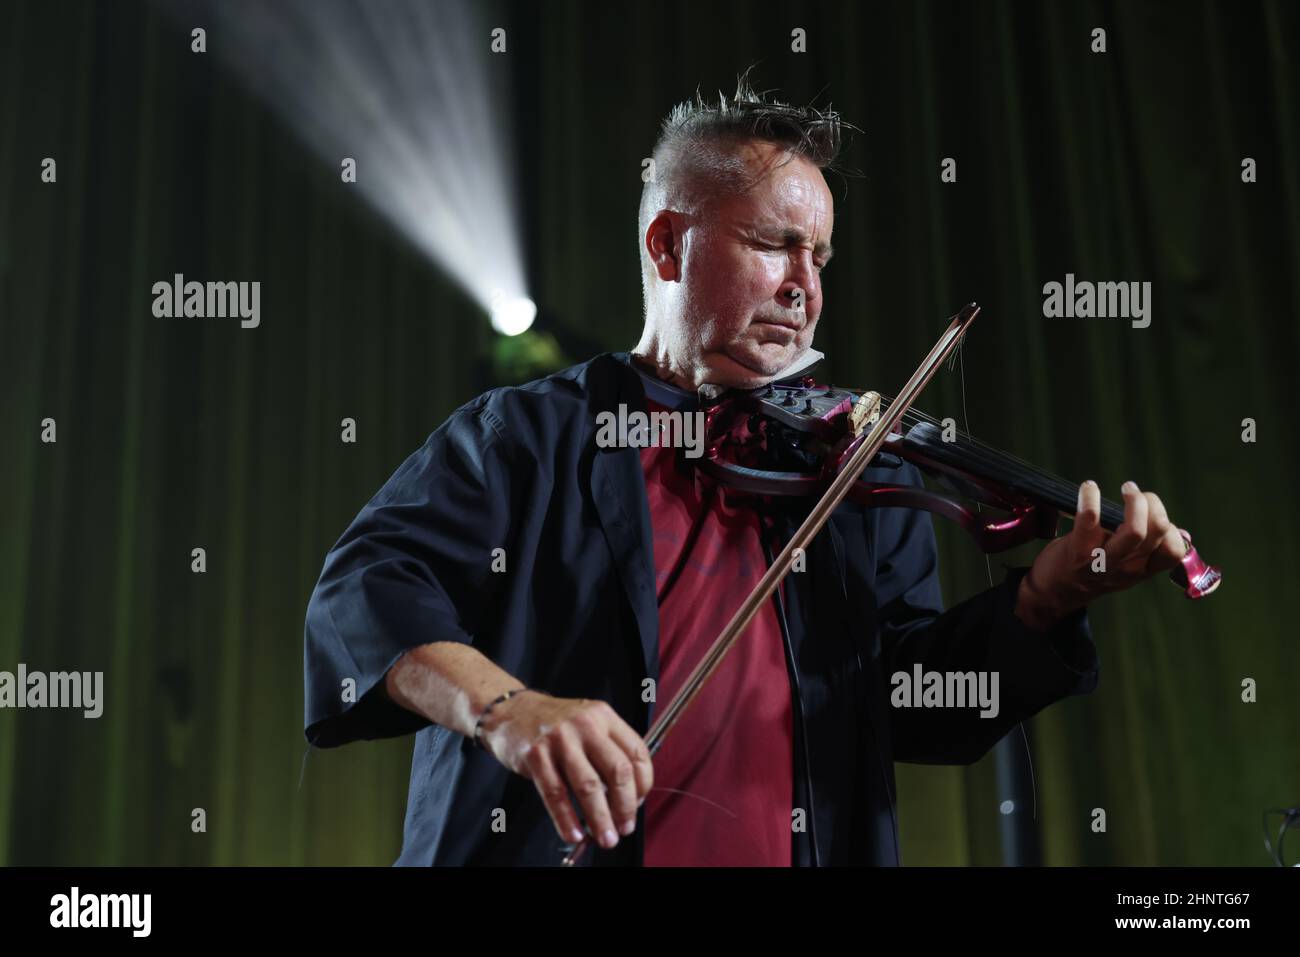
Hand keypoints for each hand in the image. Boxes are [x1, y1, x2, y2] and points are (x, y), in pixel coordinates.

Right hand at [479, 692, 652, 849]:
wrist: (511, 711)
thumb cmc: (554, 723)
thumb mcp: (588, 723)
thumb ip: (608, 750)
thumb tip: (628, 796)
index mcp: (604, 716)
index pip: (637, 752)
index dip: (644, 784)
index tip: (638, 803)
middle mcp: (585, 724)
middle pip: (617, 771)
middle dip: (625, 806)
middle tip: (624, 827)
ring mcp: (560, 739)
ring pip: (589, 786)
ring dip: (600, 818)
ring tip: (605, 838)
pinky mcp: (536, 755)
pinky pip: (555, 794)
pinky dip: (567, 819)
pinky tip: (574, 833)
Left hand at [1015, 480, 1188, 629]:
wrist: (1053, 593)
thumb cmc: (1090, 572)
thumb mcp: (1125, 568)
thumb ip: (1146, 551)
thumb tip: (1177, 531)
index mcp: (1142, 569)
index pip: (1174, 552)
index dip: (1171, 529)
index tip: (1155, 516)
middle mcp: (1127, 566)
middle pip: (1158, 531)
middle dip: (1152, 504)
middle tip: (1136, 493)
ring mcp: (1103, 560)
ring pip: (1135, 530)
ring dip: (1134, 501)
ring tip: (1127, 488)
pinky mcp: (1078, 551)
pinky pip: (1090, 519)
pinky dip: (1090, 498)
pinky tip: (1089, 488)